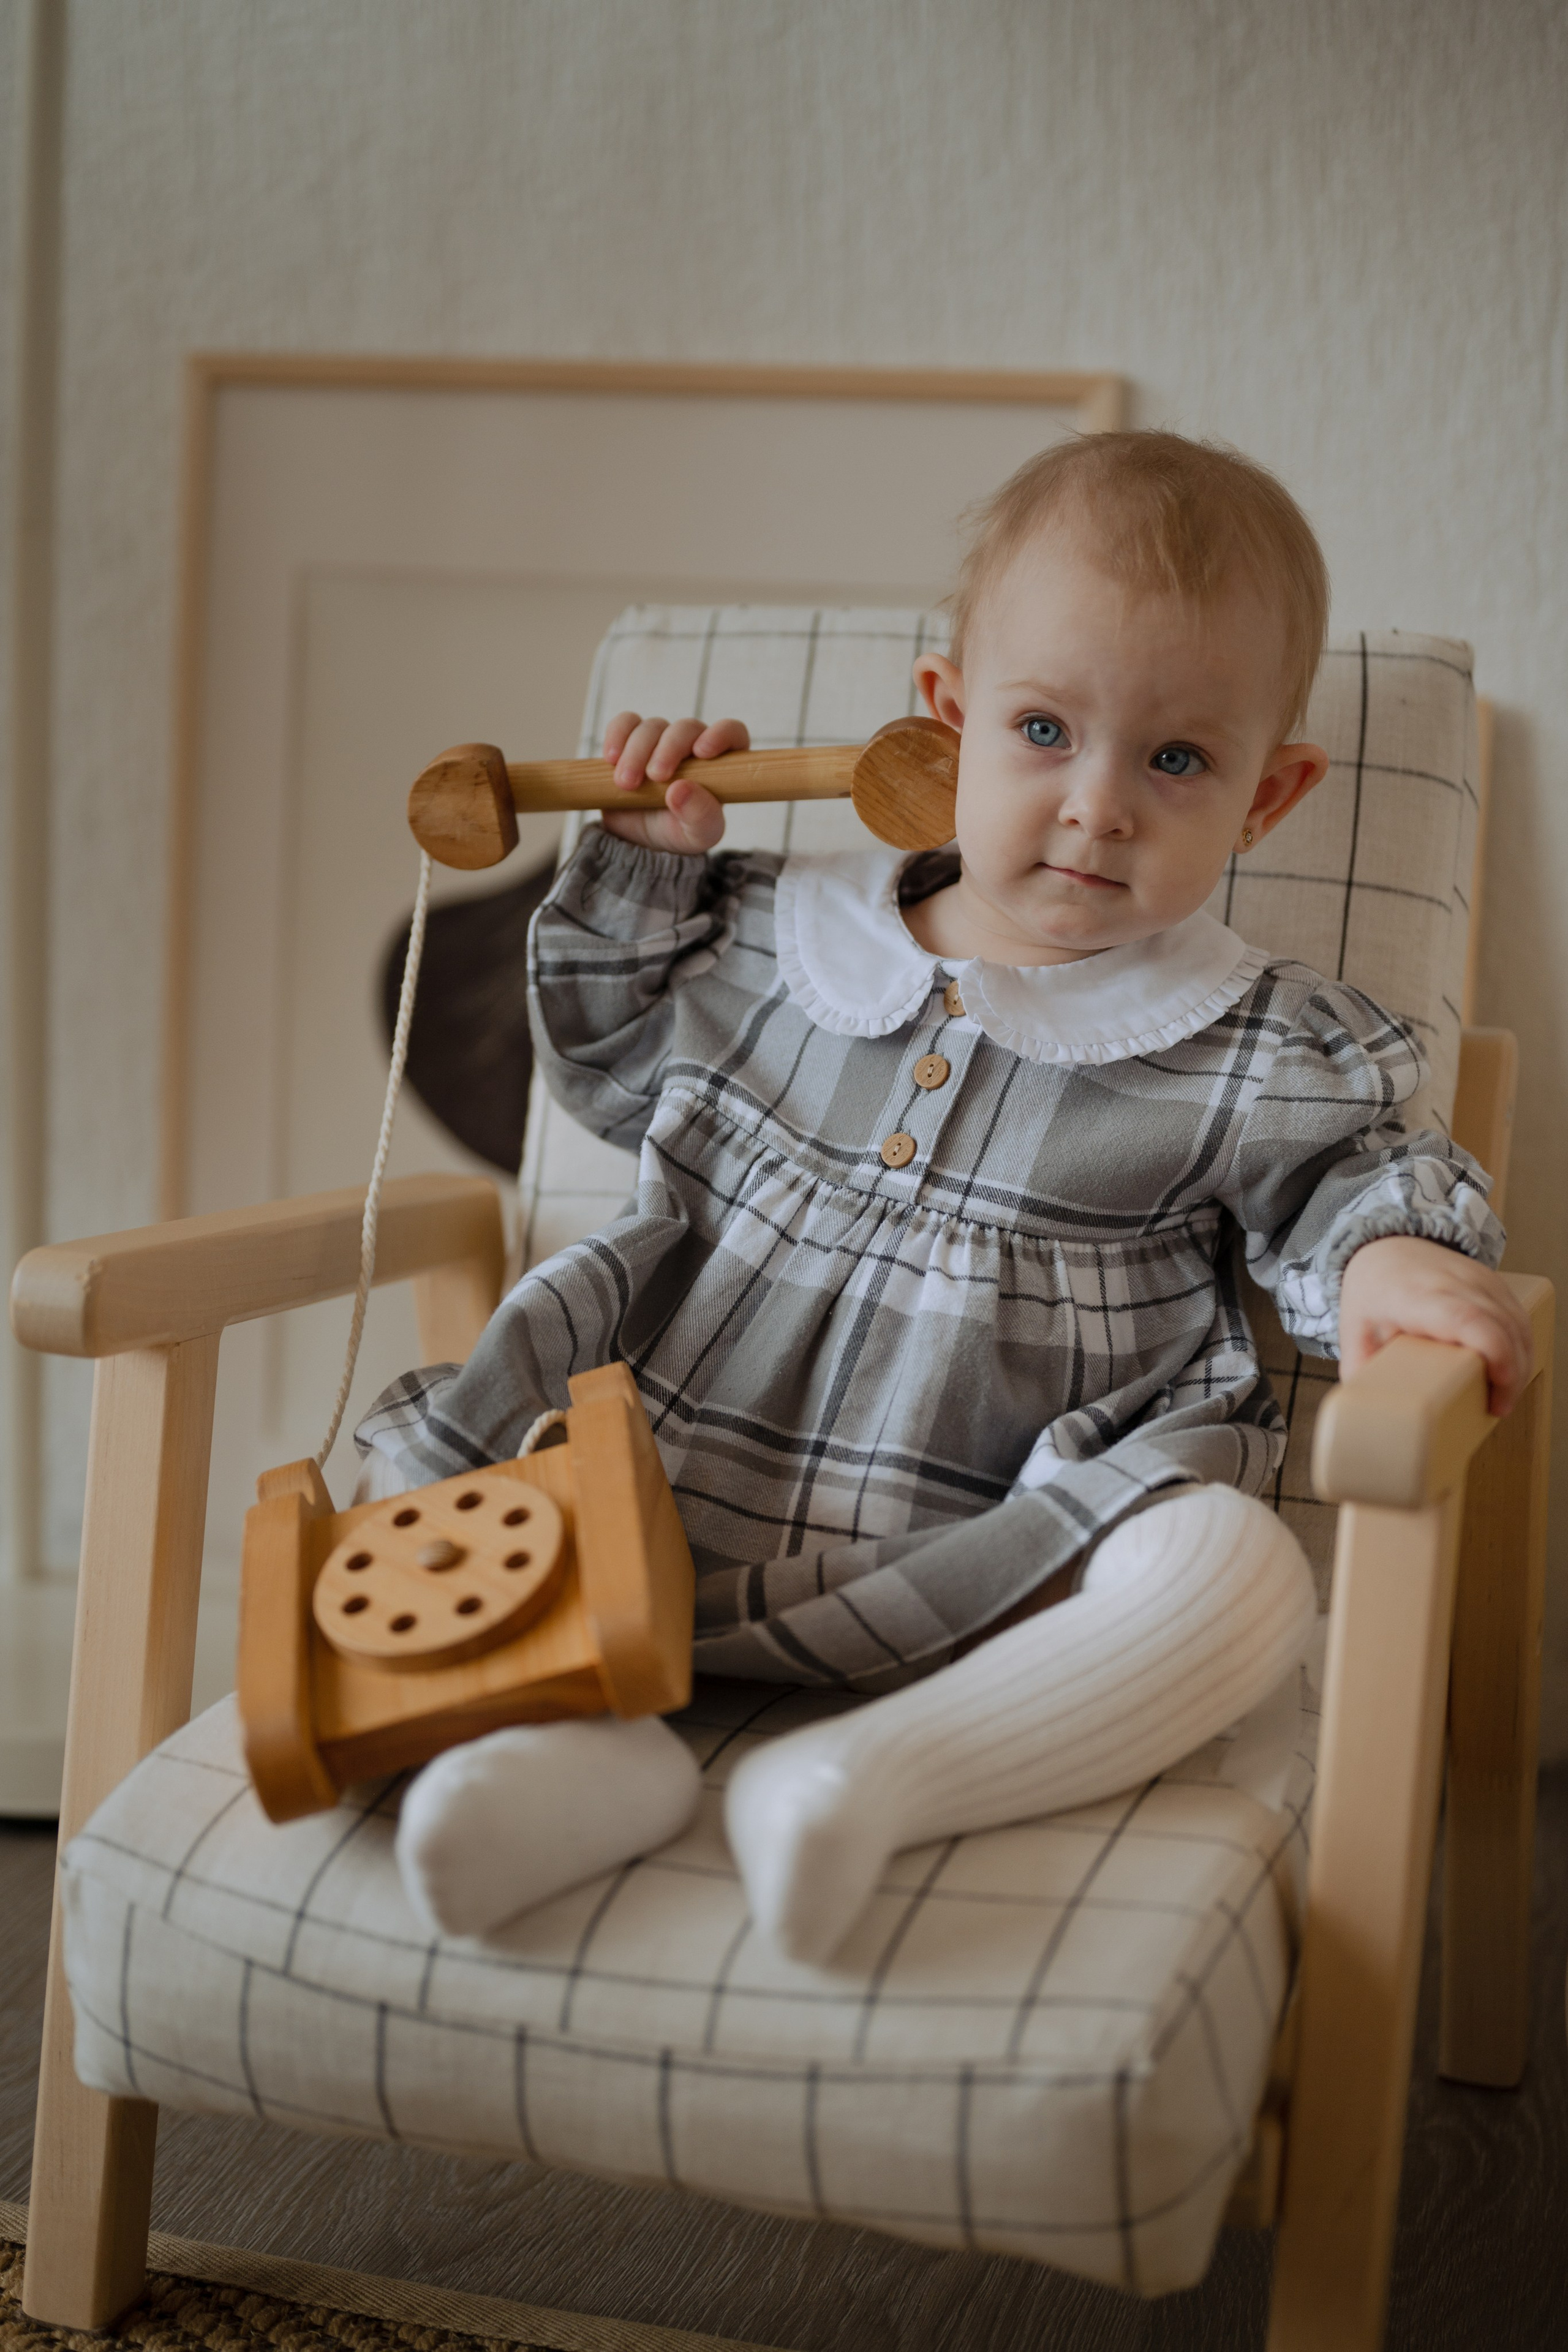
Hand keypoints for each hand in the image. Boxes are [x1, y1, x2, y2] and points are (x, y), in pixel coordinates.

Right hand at [597, 712, 748, 853]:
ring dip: (637, 752)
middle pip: (685, 728)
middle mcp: (692, 744)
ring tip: (626, 783)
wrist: (639, 841)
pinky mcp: (630, 739)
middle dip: (668, 749)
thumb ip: (699, 815)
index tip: (702, 752)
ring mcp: (660, 739)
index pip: (732, 732)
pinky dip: (617, 735)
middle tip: (654, 777)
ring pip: (652, 726)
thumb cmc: (679, 833)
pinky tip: (611, 759)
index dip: (720, 734)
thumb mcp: (697, 836)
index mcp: (720, 763)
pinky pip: (625, 723)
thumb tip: (680, 789)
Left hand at [1338, 1235, 1532, 1415]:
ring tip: (1504, 1396)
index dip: (1495, 1353)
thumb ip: (1360, 1373)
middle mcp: (1453, 1281)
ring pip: (1517, 1321)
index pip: (1469, 1319)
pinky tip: (1511, 1371)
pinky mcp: (1492, 1281)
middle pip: (1502, 1325)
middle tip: (1499, 1407)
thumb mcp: (1354, 1333)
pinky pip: (1518, 1315)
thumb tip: (1367, 1413)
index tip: (1498, 1388)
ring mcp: (1478, 1277)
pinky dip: (1521, 1345)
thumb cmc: (1371, 1294)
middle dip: (1513, 1371)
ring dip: (1521, 1361)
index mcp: (1417, 1297)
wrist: (1384, 1250)